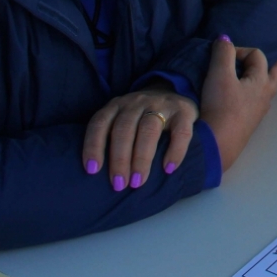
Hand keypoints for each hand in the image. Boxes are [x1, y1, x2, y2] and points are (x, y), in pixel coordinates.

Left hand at [82, 85, 197, 190]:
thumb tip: (99, 174)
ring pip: (148, 129)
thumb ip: (112, 136)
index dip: (93, 146)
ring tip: (138, 182)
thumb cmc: (141, 117)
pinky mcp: (184, 110)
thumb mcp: (122, 119)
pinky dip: (175, 151)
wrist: (173, 92)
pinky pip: (180, 132)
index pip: (100, 123)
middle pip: (124, 129)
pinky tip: (168, 169)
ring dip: (141, 158)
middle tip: (119, 184)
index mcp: (116, 105)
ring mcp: (161, 104)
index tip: (92, 170)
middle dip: (119, 159)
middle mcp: (136, 102)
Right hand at [199, 35, 276, 173]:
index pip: (257, 55)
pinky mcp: (249, 123)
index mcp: (262, 81)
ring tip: (259, 77)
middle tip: (273, 61)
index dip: (239, 50)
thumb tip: (225, 39)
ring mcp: (259, 111)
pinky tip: (244, 98)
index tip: (222, 56)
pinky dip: (254, 94)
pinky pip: (256, 102)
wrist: (218, 143)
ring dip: (263, 80)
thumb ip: (223, 53)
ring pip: (266, 89)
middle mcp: (266, 95)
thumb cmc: (221, 106)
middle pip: (272, 74)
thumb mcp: (219, 74)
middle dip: (269, 65)